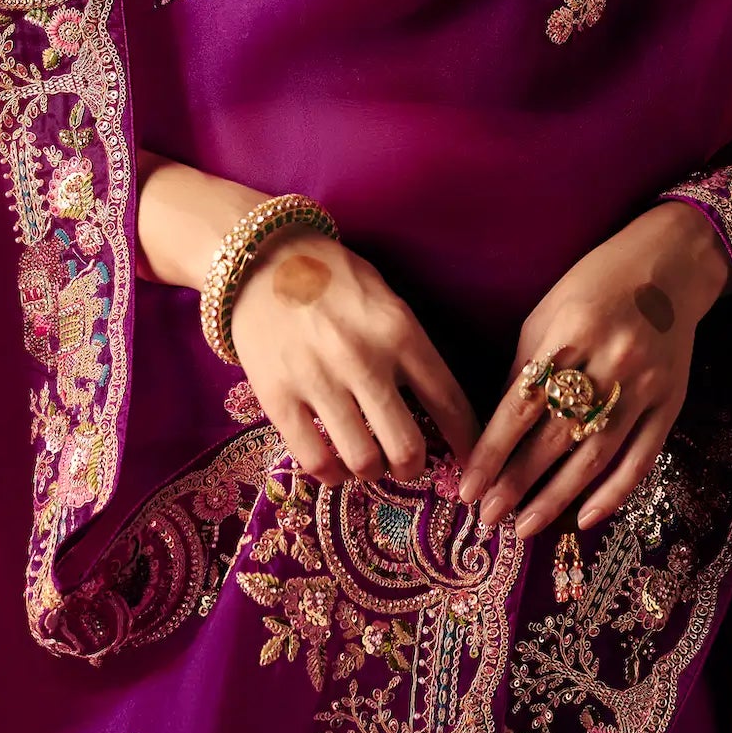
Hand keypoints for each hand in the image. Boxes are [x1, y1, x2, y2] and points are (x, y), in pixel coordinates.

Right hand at [229, 230, 479, 490]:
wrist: (260, 258)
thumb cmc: (331, 277)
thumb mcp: (384, 298)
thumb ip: (408, 345)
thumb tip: (437, 403)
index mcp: (398, 331)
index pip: (448, 400)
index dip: (466, 440)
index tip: (471, 459)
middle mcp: (364, 360)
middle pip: (408, 447)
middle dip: (414, 466)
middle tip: (408, 463)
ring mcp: (318, 381)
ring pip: (363, 461)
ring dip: (372, 472)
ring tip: (369, 462)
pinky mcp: (277, 397)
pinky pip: (314, 460)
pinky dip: (331, 474)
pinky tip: (334, 465)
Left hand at [456, 201, 731, 537]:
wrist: (669, 266)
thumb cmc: (594, 285)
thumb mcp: (547, 313)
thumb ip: (525, 368)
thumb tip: (497, 428)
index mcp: (569, 334)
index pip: (521, 405)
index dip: (492, 451)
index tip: (467, 487)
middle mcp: (609, 363)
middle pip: (556, 437)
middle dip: (517, 483)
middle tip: (487, 517)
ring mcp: (644, 387)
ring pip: (595, 456)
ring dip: (556, 498)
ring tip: (524, 526)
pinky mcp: (670, 404)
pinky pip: (641, 458)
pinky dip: (614, 492)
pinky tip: (586, 517)